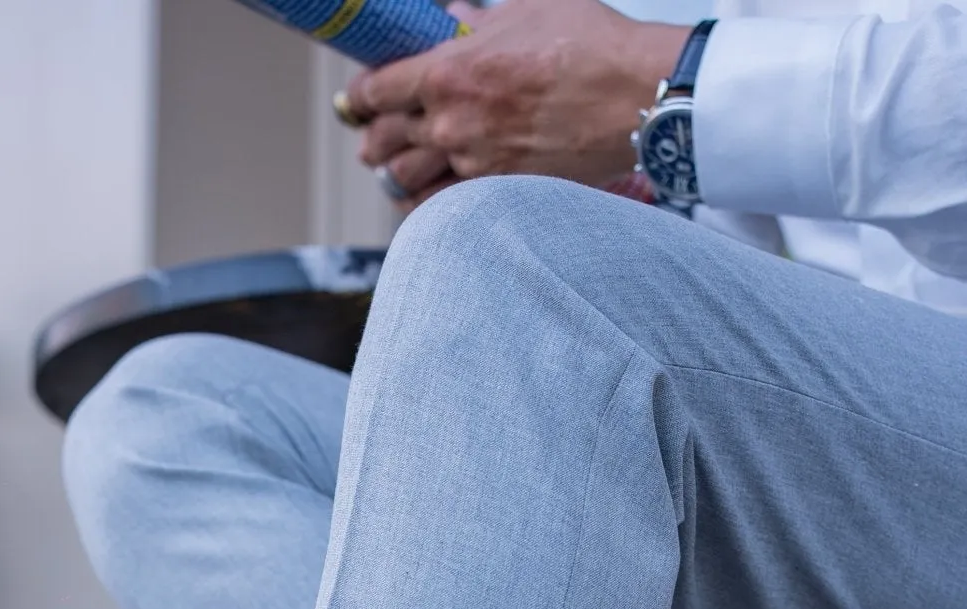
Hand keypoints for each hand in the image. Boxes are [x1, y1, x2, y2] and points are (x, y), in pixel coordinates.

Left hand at [348, 0, 688, 197]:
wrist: (633, 96)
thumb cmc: (587, 43)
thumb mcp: (526, 10)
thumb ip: (477, 21)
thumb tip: (452, 18)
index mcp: (449, 71)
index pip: (379, 89)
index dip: (361, 95)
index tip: (356, 100)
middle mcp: (451, 122)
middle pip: (385, 138)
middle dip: (372, 135)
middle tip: (369, 136)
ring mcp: (472, 163)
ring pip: (407, 177)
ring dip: (394, 171)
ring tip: (391, 168)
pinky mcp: (498, 192)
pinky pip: (441, 206)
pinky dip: (423, 203)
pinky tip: (419, 200)